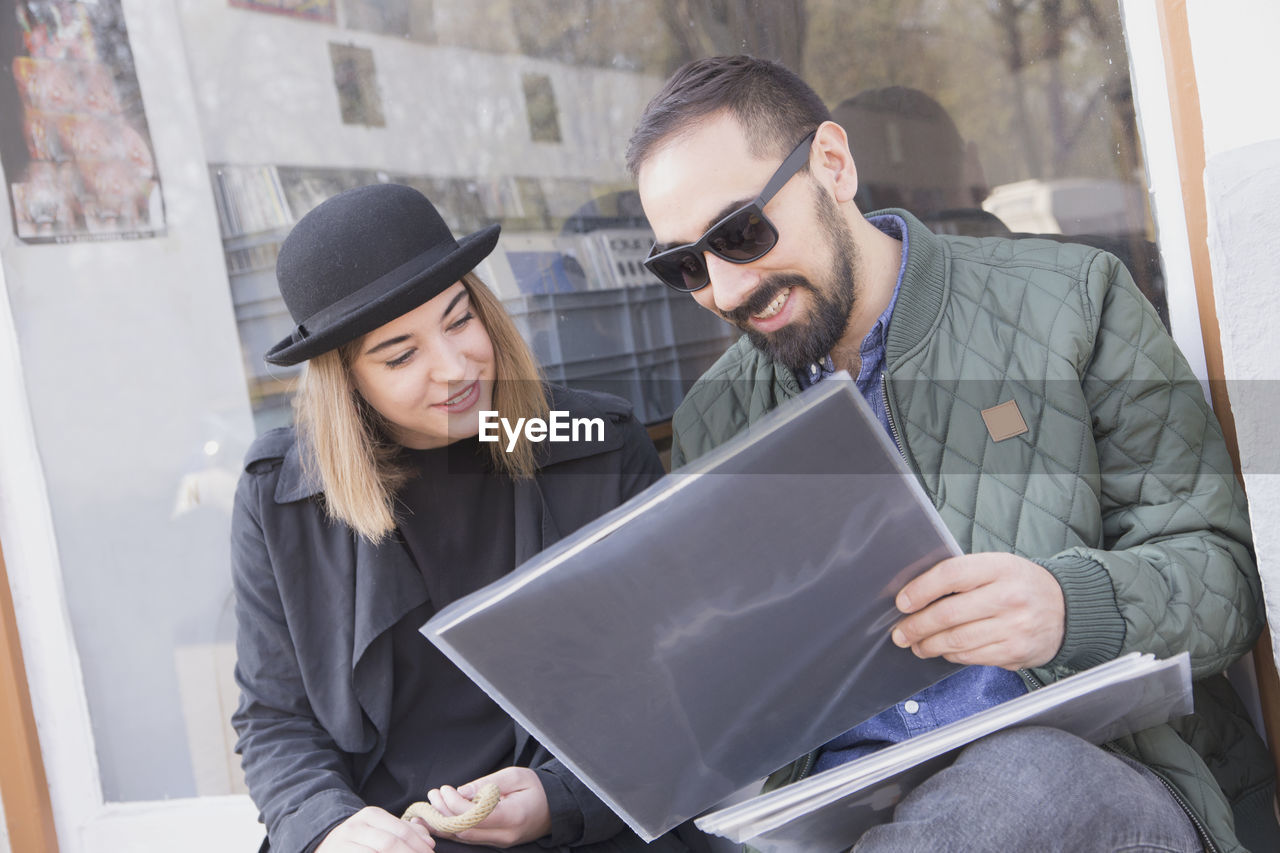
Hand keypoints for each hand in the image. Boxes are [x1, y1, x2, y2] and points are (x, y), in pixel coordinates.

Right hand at [316, 806, 435, 851]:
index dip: (419, 845)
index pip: (401, 830)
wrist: (325, 844)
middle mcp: (356, 827)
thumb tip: (428, 841)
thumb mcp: (380, 828)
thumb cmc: (360, 839)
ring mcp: (344, 844)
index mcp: (371, 815)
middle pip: (390, 843)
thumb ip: (404, 830)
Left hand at [426, 766, 550, 847]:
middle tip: (433, 794)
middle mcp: (505, 835)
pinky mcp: (495, 843)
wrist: (554, 807)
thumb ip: (487, 784)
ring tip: (432, 804)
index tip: (445, 789)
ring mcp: (500, 842)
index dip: (454, 804)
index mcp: (513, 816)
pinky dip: (452, 828)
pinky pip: (470, 838)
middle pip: (465, 831)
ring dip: (444, 822)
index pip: (475, 816)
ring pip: (464, 838)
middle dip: (444, 813)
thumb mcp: (514, 776)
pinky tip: (439, 818)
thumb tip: (460, 792)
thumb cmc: (536, 788)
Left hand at [891, 552, 1064, 669]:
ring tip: (917, 644)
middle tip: (901, 632)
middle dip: (917, 626)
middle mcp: (1009, 597)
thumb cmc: (1021, 585)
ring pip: (957, 640)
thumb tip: (917, 594)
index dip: (920, 589)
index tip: (902, 602)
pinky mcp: (1016, 652)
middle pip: (948, 613)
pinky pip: (972, 657)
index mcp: (1000, 568)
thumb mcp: (998, 566)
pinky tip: (944, 651)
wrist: (1068, 609)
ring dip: (929, 645)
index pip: (951, 575)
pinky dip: (952, 655)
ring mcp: (1014, 627)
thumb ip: (964, 576)